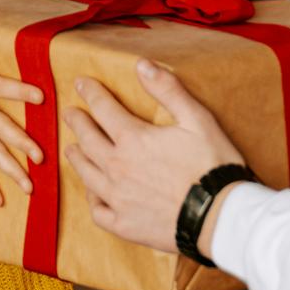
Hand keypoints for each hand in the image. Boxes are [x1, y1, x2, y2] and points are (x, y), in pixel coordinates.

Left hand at [63, 59, 239, 255]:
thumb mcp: (197, 119)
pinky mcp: (124, 225)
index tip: (80, 83)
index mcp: (133, 139)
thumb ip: (168, 90)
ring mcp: (118, 198)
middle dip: (76, 122)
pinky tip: (93, 192)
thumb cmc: (213, 166)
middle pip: (87, 139)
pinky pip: (97, 211)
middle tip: (69, 114)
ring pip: (86, 174)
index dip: (90, 93)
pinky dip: (91, 198)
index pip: (102, 109)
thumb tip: (142, 65)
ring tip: (73, 148)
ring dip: (76, 157)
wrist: (221, 216)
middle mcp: (117, 168)